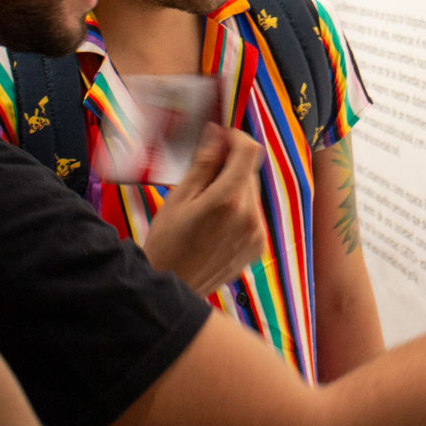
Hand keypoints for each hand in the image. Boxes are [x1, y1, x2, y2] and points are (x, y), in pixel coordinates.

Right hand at [142, 124, 265, 294]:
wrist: (171, 292)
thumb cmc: (166, 244)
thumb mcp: (178, 198)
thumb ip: (203, 164)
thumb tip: (216, 133)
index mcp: (228, 200)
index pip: (249, 150)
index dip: (235, 138)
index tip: (219, 139)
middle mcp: (250, 215)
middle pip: (251, 170)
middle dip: (231, 163)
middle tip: (204, 172)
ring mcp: (257, 232)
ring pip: (252, 190)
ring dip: (235, 186)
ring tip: (206, 202)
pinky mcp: (258, 245)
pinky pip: (253, 212)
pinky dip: (239, 207)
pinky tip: (216, 220)